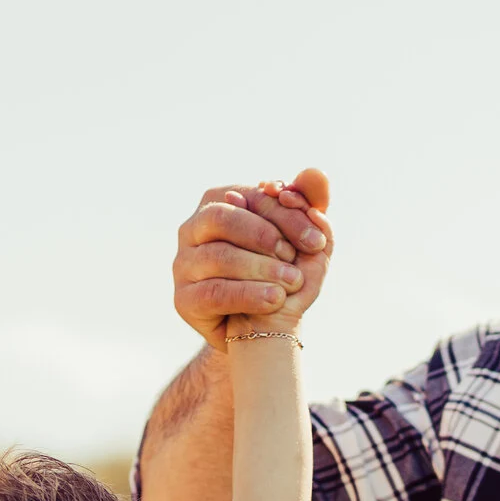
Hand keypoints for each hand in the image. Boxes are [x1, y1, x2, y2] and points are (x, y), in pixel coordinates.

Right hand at [174, 168, 332, 347]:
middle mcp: (192, 229)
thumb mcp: (302, 242)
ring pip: (218, 256)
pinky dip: (249, 294)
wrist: (263, 327)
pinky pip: (214, 292)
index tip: (316, 241)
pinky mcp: (183, 299)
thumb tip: (316, 173)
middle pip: (222, 219)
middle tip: (294, 258)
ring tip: (291, 282)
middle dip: (265, 237)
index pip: (251, 197)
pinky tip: (275, 299)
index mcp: (220, 202)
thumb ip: (310, 206)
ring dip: (261, 268)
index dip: (286, 216)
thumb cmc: (280, 274)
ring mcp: (184, 265)